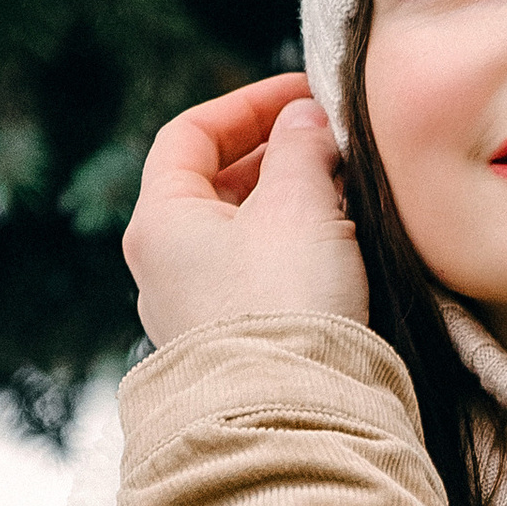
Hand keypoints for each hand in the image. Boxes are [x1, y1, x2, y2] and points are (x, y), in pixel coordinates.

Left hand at [122, 73, 368, 347]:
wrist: (294, 411)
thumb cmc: (284, 301)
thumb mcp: (298, 203)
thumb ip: (302, 147)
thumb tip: (306, 119)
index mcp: (159, 222)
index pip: (188, 135)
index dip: (246, 104)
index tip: (302, 94)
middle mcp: (165, 265)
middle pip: (216, 183)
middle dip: (277, 154)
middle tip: (333, 141)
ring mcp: (196, 308)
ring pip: (243, 230)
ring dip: (293, 201)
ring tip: (346, 190)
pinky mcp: (235, 342)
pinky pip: (260, 274)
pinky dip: (297, 246)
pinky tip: (341, 246)